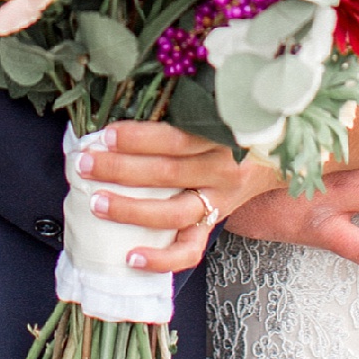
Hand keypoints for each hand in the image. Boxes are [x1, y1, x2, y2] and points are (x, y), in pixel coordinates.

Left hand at [70, 120, 281, 275]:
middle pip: (167, 173)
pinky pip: (189, 250)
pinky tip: (131, 257)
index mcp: (220, 136)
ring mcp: (219, 202)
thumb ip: (184, 109)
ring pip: (174, 213)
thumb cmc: (232, 128)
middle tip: (84, 164)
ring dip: (131, 210)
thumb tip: (128, 98)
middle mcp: (222, 170)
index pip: (175, 138)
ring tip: (97, 204)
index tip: (104, 135)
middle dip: (120, 169)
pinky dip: (161, 259)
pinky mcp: (215, 225)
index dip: (138, 138)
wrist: (273, 156)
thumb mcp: (217, 110)